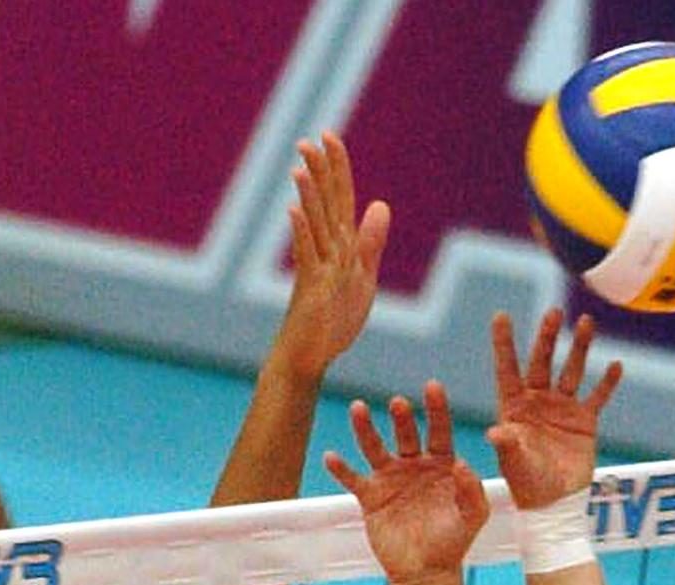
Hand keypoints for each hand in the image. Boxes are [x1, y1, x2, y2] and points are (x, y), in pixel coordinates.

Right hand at [275, 131, 389, 380]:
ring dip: (308, 196)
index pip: (341, 200)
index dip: (337, 169)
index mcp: (342, 248)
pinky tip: (294, 212)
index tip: (329, 137)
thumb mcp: (361, 278)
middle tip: (306, 140)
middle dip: (319, 173)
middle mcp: (328, 252)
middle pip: (326, 206)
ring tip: (300, 166)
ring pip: (315, 226)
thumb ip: (370, 243)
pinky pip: (307, 257)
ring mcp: (318, 269)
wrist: (309, 356)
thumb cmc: (332, 321)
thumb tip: (380, 204)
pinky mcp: (312, 290)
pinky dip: (301, 234)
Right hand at [325, 381, 489, 584]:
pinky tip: (331, 457)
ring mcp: (390, 478)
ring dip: (366, 429)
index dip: (437, 409)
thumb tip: (462, 464)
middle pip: (406, 434)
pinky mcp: (370, 497)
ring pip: (375, 447)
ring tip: (358, 408)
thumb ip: (472, 490)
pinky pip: (353, 479)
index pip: (440, 430)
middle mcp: (414, 465)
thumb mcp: (473, 517)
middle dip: (402, 418)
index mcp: (442, 464)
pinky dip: (341, 469)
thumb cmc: (453, 543)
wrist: (426, 572)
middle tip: (398, 403)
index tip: (433, 386)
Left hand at [487, 309, 621, 508]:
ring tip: (586, 322)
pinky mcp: (585, 421)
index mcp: (513, 408)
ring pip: (572, 370)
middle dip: (547, 338)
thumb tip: (495, 432)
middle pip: (542, 362)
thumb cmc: (527, 486)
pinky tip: (616, 366)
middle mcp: (537, 402)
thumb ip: (508, 445)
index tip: (501, 315)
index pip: (507, 369)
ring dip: (580, 347)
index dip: (504, 343)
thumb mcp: (515, 464)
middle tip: (553, 312)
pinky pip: (598, 397)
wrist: (555, 505)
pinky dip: (607, 383)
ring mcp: (562, 409)